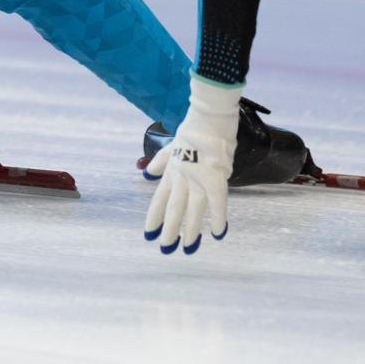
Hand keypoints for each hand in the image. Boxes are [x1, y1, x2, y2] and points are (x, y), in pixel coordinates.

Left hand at [143, 75, 240, 254]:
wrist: (209, 114)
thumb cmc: (195, 127)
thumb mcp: (172, 144)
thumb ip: (160, 161)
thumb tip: (146, 173)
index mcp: (172, 170)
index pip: (160, 198)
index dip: (155, 216)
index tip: (148, 234)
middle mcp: (182, 176)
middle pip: (174, 208)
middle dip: (170, 230)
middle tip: (165, 249)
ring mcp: (198, 177)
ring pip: (192, 209)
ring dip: (190, 230)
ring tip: (186, 248)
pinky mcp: (215, 176)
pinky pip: (217, 201)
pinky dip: (218, 217)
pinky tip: (217, 233)